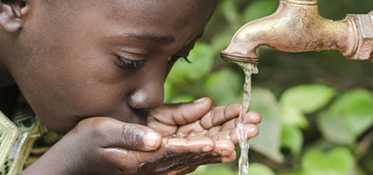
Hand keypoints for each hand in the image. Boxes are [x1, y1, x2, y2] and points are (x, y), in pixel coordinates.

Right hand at [23, 98, 259, 174]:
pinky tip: (226, 135)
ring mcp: (160, 163)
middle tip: (250, 131)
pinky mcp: (161, 158)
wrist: (79, 159)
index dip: (202, 146)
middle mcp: (157, 163)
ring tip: (247, 130)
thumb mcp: (102, 133)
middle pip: (197, 153)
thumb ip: (130, 137)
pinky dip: (210, 143)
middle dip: (225, 141)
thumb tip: (156, 140)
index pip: (178, 151)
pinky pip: (190, 152)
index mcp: (145, 157)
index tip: (224, 143)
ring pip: (198, 153)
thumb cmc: (88, 143)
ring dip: (224, 140)